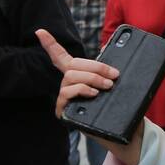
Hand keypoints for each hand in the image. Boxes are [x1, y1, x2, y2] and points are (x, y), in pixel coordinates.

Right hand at [35, 28, 140, 164]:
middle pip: (72, 65)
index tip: (40, 31)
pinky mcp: (63, 111)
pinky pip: (67, 93)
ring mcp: (64, 98)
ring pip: (71, 77)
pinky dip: (81, 90)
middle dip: (95, 67)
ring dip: (92, 79)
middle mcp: (67, 85)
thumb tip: (107, 46)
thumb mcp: (116, 85)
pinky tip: (93, 94)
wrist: (124, 134)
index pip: (60, 57)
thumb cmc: (118, 107)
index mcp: (77, 75)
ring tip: (107, 86)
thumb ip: (108, 68)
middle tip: (114, 75)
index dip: (50, 44)